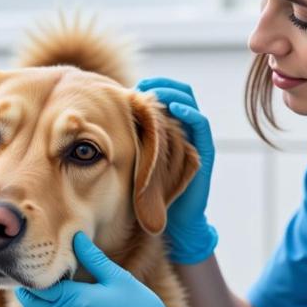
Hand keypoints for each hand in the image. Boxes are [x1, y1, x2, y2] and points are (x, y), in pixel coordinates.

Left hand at [14, 232, 213, 306]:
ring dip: (40, 301)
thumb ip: (93, 258)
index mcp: (78, 300)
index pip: (41, 288)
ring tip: (50, 283)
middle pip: (33, 304)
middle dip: (30, 290)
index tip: (36, 262)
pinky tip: (69, 300)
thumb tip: (76, 237)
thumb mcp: (118, 278)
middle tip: (34, 272)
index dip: (34, 276)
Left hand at [135, 77, 218, 263]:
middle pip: (180, 92)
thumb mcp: (135, 161)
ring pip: (190, 103)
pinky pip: (201, 124)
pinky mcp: (204, 151)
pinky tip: (175, 109)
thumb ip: (129, 142)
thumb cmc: (149, 193)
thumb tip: (101, 125)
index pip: (167, 94)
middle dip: (161, 86)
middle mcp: (185, 130)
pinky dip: (188, 112)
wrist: (174, 221)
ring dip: (172, 94)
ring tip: (155, 96)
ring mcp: (196, 140)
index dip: (152, 87)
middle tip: (141, 89)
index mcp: (171, 129)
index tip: (131, 89)